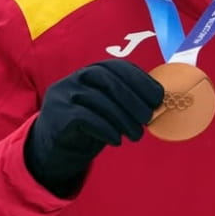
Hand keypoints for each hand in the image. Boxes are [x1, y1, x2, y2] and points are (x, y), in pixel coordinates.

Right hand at [24, 59, 163, 193]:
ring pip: (98, 99)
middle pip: (108, 80)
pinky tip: (116, 140)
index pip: (118, 67)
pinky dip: (105, 129)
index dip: (141, 80)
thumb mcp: (110, 110)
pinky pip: (84, 117)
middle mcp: (75, 78)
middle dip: (133, 99)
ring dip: (123, 119)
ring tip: (136, 135)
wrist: (55, 148)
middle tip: (148, 119)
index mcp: (92, 72)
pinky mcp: (57, 114)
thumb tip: (159, 104)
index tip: (158, 97)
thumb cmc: (90, 126)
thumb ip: (128, 102)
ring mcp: (63, 94)